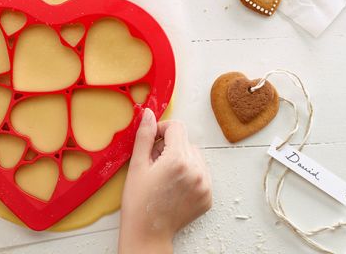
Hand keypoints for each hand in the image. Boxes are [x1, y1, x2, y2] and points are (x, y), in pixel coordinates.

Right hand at [118, 109, 211, 252]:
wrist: (147, 233)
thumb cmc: (138, 201)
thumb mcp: (137, 165)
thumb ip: (144, 136)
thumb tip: (148, 113)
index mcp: (178, 159)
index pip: (176, 127)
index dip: (161, 130)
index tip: (151, 143)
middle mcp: (196, 170)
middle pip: (186, 142)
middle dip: (170, 147)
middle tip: (155, 165)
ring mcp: (205, 185)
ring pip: (195, 156)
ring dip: (182, 160)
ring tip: (165, 177)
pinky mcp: (208, 196)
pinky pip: (201, 173)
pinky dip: (190, 175)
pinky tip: (175, 187)